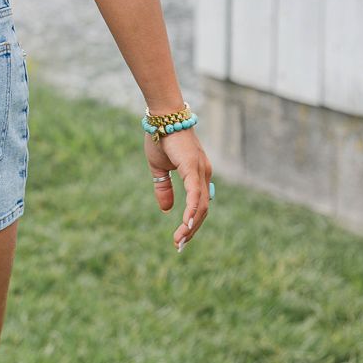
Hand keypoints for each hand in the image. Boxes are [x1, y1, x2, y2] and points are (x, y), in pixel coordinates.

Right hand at [144, 126, 212, 251]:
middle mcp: (204, 174)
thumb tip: (166, 210)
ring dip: (191, 226)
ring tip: (180, 241)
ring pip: (201, 206)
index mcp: (198, 174)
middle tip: (179, 246)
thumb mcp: (159, 169)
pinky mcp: (193, 167)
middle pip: (202, 210)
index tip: (180, 238)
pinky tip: (186, 225)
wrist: (162, 116)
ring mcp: (201, 171)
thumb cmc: (161, 138)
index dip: (191, 223)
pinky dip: (192, 211)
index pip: (198, 205)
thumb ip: (163, 188)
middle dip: (191, 230)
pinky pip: (195, 195)